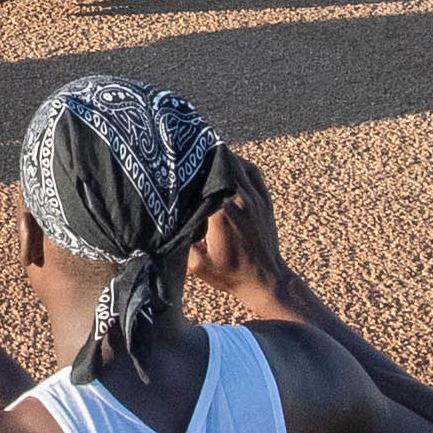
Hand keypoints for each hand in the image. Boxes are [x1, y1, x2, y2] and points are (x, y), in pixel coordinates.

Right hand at [187, 155, 301, 322]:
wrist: (265, 280)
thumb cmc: (230, 274)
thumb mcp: (197, 263)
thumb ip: (182, 238)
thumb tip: (167, 218)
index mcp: (221, 213)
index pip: (201, 179)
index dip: (187, 169)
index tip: (174, 164)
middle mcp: (239, 199)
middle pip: (218, 165)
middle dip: (201, 157)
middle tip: (184, 153)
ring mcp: (255, 197)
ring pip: (236, 163)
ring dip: (219, 155)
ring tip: (202, 151)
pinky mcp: (264, 199)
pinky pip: (252, 171)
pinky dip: (239, 162)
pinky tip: (227, 161)